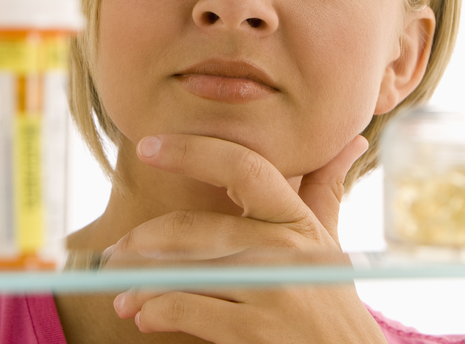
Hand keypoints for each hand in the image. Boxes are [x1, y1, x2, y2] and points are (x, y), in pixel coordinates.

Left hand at [106, 133, 385, 343]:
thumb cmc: (332, 303)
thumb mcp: (329, 246)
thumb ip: (325, 192)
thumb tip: (350, 140)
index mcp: (297, 220)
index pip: (242, 168)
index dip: (191, 152)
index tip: (147, 147)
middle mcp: (286, 248)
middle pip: (193, 227)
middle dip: (143, 241)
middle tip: (115, 255)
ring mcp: (272, 289)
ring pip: (182, 270)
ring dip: (140, 285)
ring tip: (123, 296)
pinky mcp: (256, 329)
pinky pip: (186, 308)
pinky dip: (156, 311)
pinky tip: (145, 317)